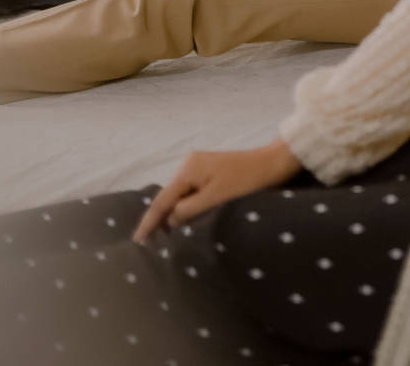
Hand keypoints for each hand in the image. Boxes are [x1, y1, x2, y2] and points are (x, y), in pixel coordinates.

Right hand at [134, 140, 303, 241]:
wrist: (272, 164)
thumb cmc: (245, 181)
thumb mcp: (216, 198)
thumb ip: (190, 210)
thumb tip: (170, 220)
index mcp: (189, 169)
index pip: (163, 200)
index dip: (149, 222)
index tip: (137, 242)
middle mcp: (190, 165)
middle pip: (169, 197)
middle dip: (158, 219)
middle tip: (146, 245)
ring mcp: (200, 168)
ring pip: (180, 197)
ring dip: (172, 216)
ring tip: (160, 239)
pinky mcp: (211, 174)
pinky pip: (191, 194)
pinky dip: (185, 209)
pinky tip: (181, 223)